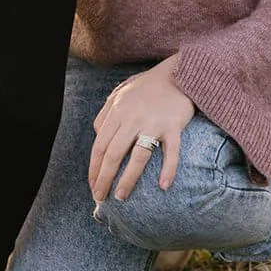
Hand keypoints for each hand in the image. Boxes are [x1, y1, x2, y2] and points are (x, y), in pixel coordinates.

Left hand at [88, 56, 194, 201]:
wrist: (178, 73)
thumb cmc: (147, 87)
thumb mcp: (120, 94)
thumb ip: (106, 114)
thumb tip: (98, 136)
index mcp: (118, 111)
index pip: (100, 145)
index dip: (94, 168)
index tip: (92, 185)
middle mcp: (133, 118)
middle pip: (114, 154)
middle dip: (104, 179)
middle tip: (101, 197)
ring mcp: (154, 122)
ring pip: (138, 156)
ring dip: (128, 179)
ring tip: (121, 196)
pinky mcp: (174, 125)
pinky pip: (171, 152)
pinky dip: (168, 169)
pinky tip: (164, 186)